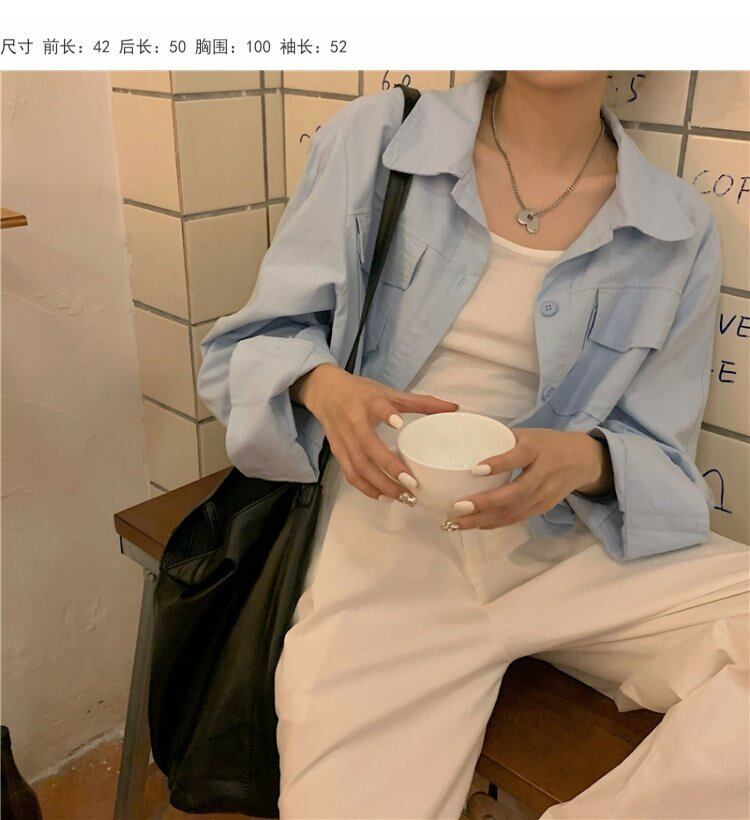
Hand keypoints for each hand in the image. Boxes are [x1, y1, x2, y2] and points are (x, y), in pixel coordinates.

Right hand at [292, 363, 458, 501]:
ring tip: (401, 496)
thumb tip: (454, 408)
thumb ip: (421, 402)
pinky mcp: (337, 451)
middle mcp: (354, 421)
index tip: (399, 424)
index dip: (386, 414)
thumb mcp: (390, 392)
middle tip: (412, 484)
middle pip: (368, 448)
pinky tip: (381, 496)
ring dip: (380, 483)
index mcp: (369, 401)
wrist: (325, 391)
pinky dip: (365, 487)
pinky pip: (350, 473)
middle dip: (389, 468)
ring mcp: (343, 439)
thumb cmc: (362, 392)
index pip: (377, 406)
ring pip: (359, 466)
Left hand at [447, 428, 612, 530]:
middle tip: (458, 507)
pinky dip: (497, 523)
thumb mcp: (528, 435)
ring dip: (485, 518)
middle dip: (486, 502)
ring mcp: (545, 494)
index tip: (474, 470)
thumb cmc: (547, 444)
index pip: (518, 457)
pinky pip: (518, 518)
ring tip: (458, 522)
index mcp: (536, 449)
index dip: (498, 464)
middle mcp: (542, 474)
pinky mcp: (544, 507)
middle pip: (515, 492)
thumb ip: (501, 440)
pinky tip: (477, 524)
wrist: (583, 460)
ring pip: (514, 510)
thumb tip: (464, 442)